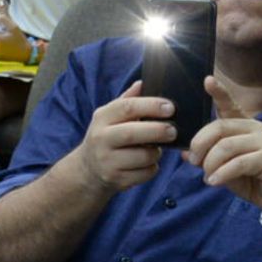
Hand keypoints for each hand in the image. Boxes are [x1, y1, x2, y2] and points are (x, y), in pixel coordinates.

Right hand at [72, 82, 178, 196]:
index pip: (127, 107)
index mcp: (102, 117)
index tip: (170, 107)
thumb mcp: (111, 116)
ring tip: (155, 149)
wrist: (88, 170)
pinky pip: (145, 173)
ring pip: (143, 156)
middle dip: (158, 131)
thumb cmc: (107, 137)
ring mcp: (107, 161)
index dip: (151, 106)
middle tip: (173, 130)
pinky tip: (146, 164)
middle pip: (133, 133)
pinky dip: (152, 168)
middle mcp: (101, 139)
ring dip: (156, 153)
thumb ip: (128, 100)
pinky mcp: (116, 179)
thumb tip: (144, 82)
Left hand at [186, 73, 261, 227]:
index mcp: (244, 126)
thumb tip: (185, 153)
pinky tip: (215, 182)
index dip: (219, 92)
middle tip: (194, 162)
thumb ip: (208, 158)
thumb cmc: (254, 181)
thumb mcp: (225, 169)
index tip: (207, 80)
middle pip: (218, 127)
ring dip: (210, 163)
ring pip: (226, 146)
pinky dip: (222, 173)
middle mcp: (255, 128)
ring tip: (208, 177)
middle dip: (200, 145)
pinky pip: (238, 162)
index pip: (229, 105)